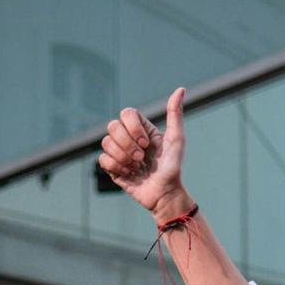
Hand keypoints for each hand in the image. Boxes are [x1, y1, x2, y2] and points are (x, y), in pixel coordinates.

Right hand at [99, 88, 192, 222]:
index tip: (147, 143)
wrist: (165, 194)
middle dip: (127, 144)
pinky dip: (116, 167)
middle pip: (112, 126)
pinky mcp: (113, 168)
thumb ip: (175, 114)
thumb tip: (181, 89)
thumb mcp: (176, 139)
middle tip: (142, 158)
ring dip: (123, 157)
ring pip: (106, 142)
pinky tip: (129, 174)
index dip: (133, 128)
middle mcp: (129, 138)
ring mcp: (119, 152)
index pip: (126, 113)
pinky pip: (103, 159)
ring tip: (137, 168)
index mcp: (142, 129)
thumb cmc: (173, 167)